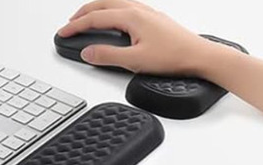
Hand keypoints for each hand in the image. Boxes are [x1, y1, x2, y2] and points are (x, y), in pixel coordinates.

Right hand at [58, 0, 219, 74]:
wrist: (200, 56)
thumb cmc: (174, 56)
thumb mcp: (135, 61)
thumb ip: (107, 56)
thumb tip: (88, 52)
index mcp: (130, 16)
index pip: (94, 18)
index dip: (75, 26)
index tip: (63, 33)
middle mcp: (138, 9)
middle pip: (101, 4)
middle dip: (82, 14)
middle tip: (69, 24)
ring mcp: (146, 11)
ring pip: (113, 3)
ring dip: (95, 10)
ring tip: (86, 19)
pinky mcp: (152, 18)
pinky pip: (124, 6)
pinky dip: (109, 11)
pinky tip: (111, 20)